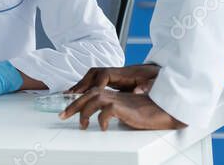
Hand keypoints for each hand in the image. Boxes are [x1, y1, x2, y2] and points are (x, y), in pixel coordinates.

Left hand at [60, 89, 186, 129]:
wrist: (161, 108)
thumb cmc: (146, 111)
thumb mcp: (125, 110)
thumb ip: (113, 110)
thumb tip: (101, 120)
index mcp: (111, 95)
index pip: (89, 94)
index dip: (77, 101)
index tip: (66, 111)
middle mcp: (112, 95)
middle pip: (87, 95)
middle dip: (73, 105)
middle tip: (62, 116)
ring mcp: (117, 100)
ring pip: (93, 100)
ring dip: (84, 112)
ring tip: (82, 125)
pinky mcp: (123, 107)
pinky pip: (107, 111)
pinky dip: (102, 119)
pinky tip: (103, 127)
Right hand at [69, 63, 160, 94]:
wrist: (159, 71)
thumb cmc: (156, 77)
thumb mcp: (154, 82)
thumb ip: (147, 86)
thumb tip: (139, 91)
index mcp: (125, 73)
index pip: (105, 76)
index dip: (97, 85)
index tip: (91, 95)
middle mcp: (116, 72)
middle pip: (94, 74)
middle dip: (82, 84)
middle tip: (71, 95)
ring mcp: (114, 75)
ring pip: (92, 77)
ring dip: (80, 85)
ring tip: (69, 96)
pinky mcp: (114, 80)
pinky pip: (95, 82)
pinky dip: (85, 87)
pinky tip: (78, 95)